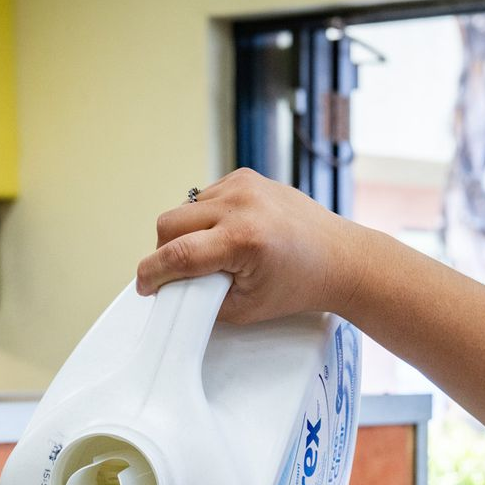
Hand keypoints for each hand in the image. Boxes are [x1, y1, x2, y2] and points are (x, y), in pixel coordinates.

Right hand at [138, 168, 369, 323]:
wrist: (339, 257)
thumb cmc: (300, 285)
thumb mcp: (247, 308)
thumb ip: (203, 300)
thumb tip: (173, 291)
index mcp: (242, 239)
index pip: (177, 254)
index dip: (152, 273)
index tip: (145, 286)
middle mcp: (241, 204)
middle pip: (169, 223)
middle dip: (165, 251)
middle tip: (177, 273)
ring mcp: (243, 185)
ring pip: (184, 208)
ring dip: (185, 233)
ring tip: (210, 254)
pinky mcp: (245, 176)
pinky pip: (204, 197)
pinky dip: (204, 218)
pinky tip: (225, 234)